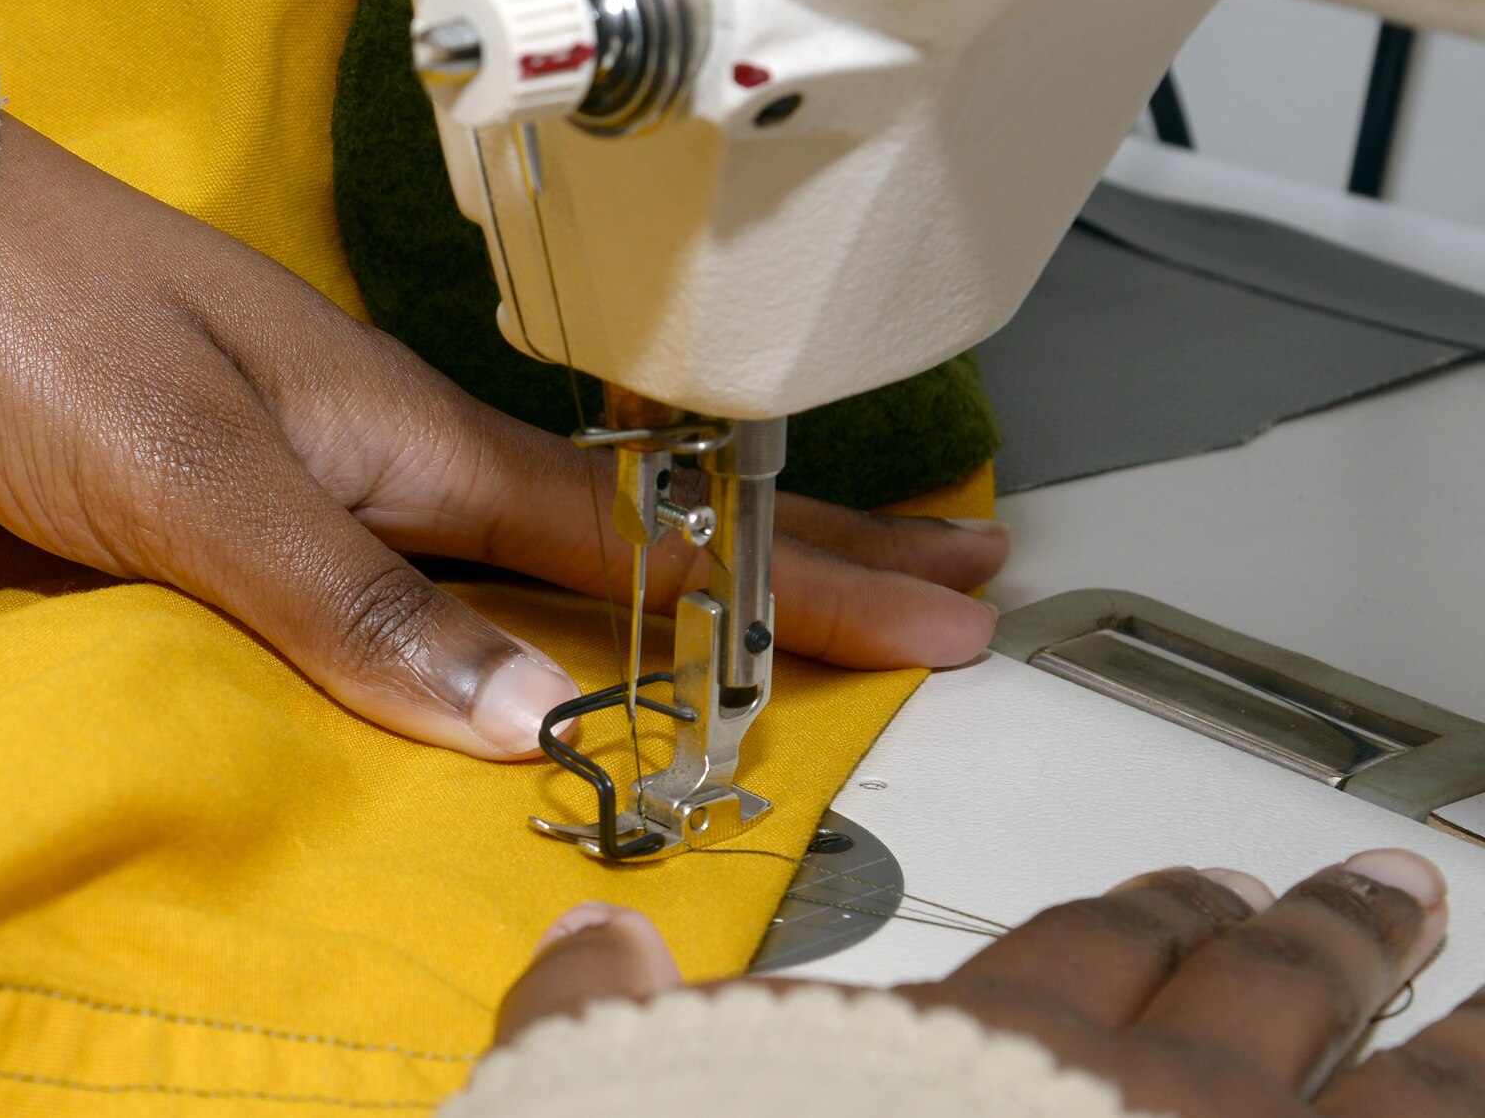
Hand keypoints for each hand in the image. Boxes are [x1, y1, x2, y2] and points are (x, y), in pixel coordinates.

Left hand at [0, 117, 1007, 757]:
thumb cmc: (45, 337)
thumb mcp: (202, 485)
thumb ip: (356, 603)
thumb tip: (518, 720)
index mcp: (413, 437)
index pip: (646, 534)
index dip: (793, 584)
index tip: (935, 610)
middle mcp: (403, 440)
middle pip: (646, 518)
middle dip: (802, 554)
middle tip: (944, 580)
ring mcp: (352, 445)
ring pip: (568, 521)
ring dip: (703, 559)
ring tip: (814, 584)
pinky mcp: (286, 463)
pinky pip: (467, 532)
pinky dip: (568, 563)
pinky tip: (580, 583)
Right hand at [497, 850, 1474, 1115]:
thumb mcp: (644, 1103)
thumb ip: (613, 1030)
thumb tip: (593, 951)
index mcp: (969, 1068)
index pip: (1071, 957)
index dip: (1140, 917)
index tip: (1185, 895)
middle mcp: (1117, 1108)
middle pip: (1241, 991)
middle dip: (1310, 940)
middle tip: (1367, 892)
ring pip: (1382, 1083)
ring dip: (1437, 1026)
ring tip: (1476, 978)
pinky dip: (1466, 1098)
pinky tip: (1484, 1076)